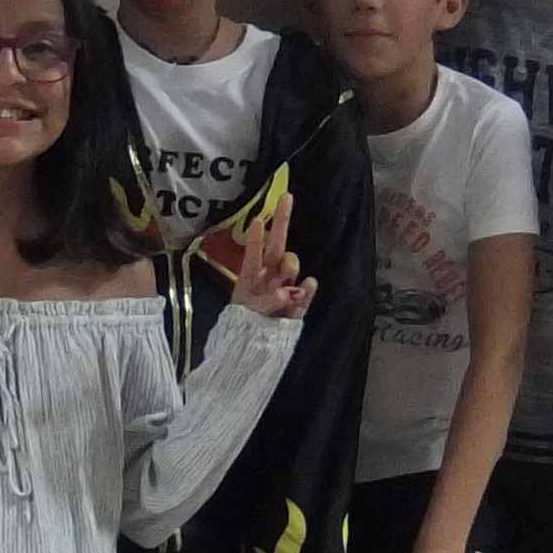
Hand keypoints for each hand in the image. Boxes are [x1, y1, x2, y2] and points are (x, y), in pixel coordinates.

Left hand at [228, 195, 315, 322]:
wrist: (253, 354)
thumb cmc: (243, 331)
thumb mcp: (248, 315)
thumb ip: (266, 301)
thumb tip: (288, 292)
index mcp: (250, 279)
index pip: (253, 254)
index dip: (256, 238)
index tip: (260, 219)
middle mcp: (268, 279)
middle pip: (276, 247)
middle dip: (282, 222)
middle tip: (287, 198)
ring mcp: (284, 290)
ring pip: (290, 267)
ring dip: (290, 264)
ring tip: (288, 275)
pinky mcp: (297, 306)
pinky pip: (304, 292)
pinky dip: (307, 288)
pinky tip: (309, 283)